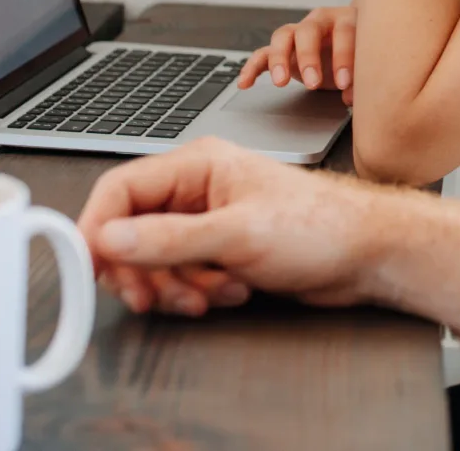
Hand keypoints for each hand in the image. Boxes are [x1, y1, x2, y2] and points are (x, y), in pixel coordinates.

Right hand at [78, 137, 398, 315]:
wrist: (366, 252)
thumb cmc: (321, 225)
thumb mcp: (239, 234)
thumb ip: (171, 239)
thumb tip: (111, 240)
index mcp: (198, 164)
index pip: (121, 189)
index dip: (97, 228)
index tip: (92, 266)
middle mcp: (198, 189)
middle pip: (131, 231)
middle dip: (142, 269)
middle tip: (154, 295)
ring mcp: (208, 220)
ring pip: (155, 259)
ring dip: (175, 286)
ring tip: (212, 292)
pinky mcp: (220, 249)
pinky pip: (181, 275)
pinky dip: (196, 292)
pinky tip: (230, 291)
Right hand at [237, 6, 354, 103]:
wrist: (351, 43)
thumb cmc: (361, 51)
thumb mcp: (366, 62)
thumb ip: (361, 78)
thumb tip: (352, 98)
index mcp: (346, 20)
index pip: (344, 33)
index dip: (343, 57)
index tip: (345, 83)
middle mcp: (320, 21)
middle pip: (308, 31)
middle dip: (309, 57)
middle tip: (313, 83)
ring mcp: (298, 32)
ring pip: (282, 36)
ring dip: (279, 59)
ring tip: (280, 83)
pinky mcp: (282, 48)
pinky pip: (263, 53)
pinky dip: (252, 67)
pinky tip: (245, 83)